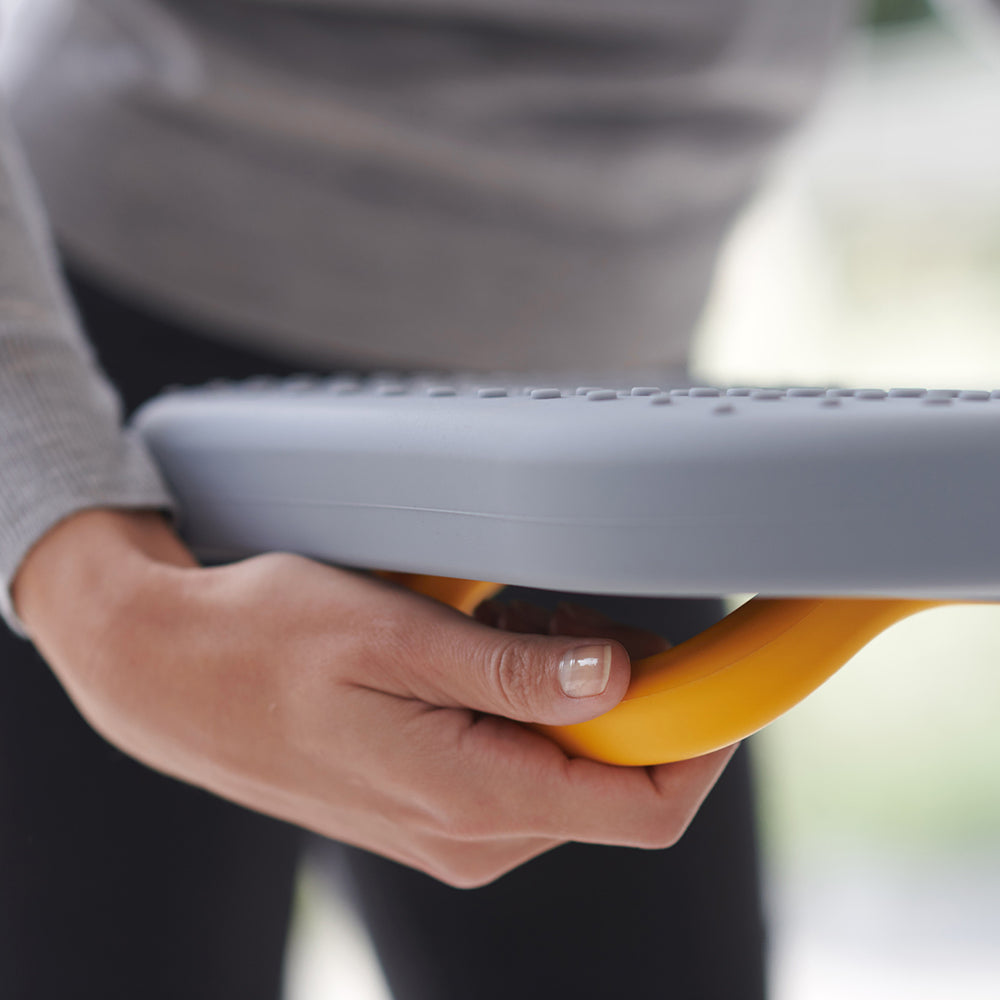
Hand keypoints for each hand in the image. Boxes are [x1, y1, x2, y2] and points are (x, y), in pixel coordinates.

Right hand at [13, 510, 735, 886]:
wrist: (167, 673)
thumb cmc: (264, 641)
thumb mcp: (393, 635)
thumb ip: (515, 671)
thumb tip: (623, 680)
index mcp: (474, 798)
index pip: (645, 805)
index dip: (703, 738)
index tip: (722, 663)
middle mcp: (474, 835)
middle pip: (613, 782)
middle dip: (626, 696)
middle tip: (568, 613)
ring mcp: (452, 826)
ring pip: (568, 769)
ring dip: (572, 695)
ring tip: (505, 624)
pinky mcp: (433, 803)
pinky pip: (522, 765)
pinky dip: (531, 708)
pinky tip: (481, 652)